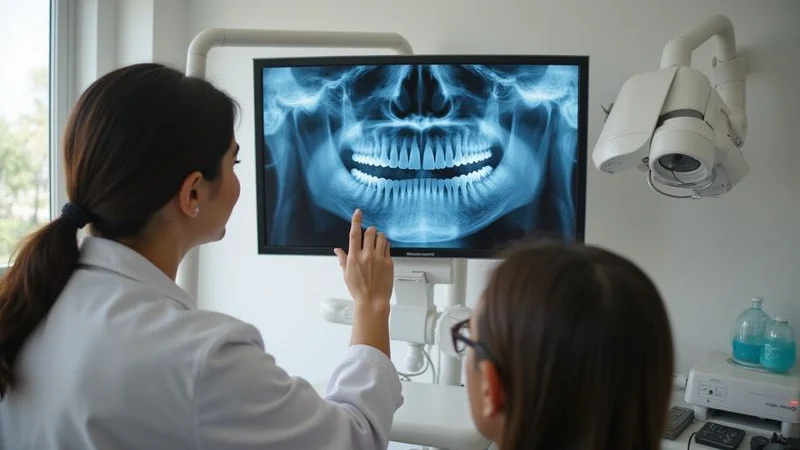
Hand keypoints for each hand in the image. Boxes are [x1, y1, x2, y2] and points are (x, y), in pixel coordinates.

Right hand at [334, 209, 393, 355]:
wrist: (372, 301)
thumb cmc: (359, 290)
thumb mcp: (346, 274)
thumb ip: (343, 259)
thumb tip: (337, 250)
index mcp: (354, 258)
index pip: (354, 234)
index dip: (356, 221)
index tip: (358, 212)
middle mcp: (366, 256)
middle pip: (369, 232)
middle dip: (370, 231)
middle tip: (370, 235)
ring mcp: (378, 258)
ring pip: (381, 237)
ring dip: (379, 236)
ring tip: (377, 243)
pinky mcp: (388, 262)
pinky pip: (388, 246)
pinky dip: (385, 245)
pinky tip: (382, 250)